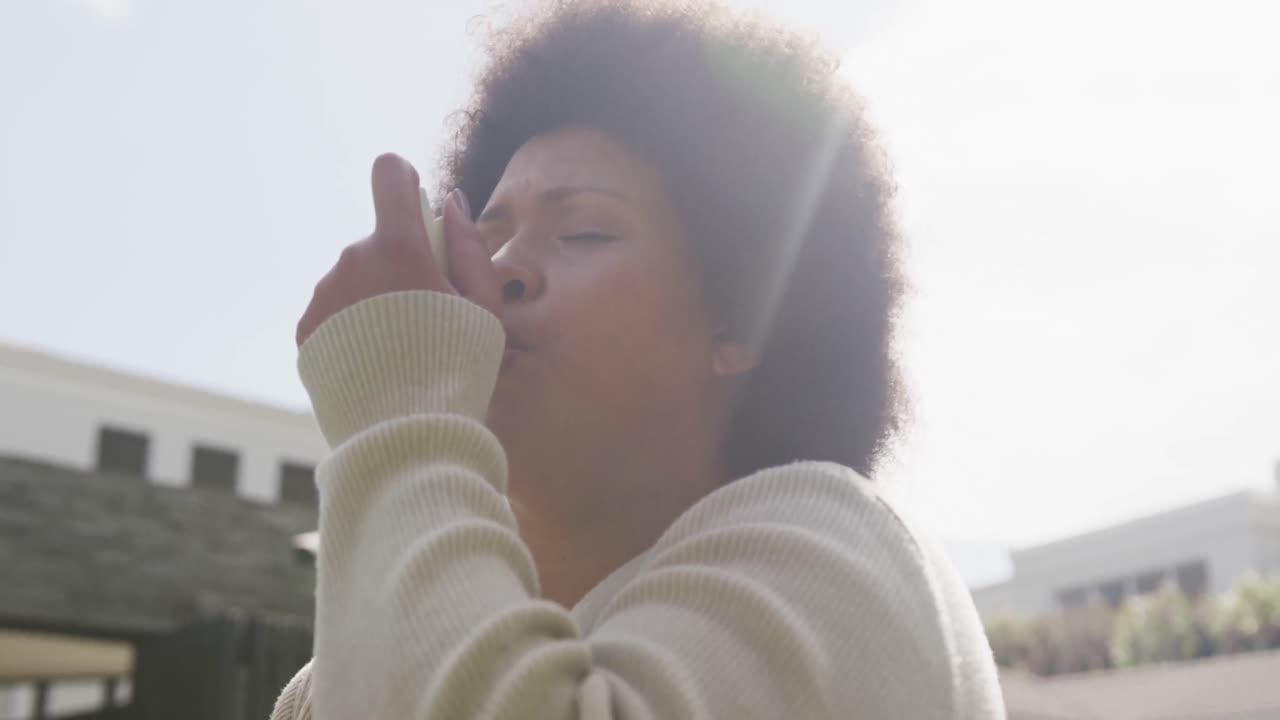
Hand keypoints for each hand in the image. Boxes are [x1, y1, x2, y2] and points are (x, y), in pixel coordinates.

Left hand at [296, 153, 501, 346]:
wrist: (405, 431)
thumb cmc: (457, 366)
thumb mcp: (484, 306)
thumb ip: (468, 246)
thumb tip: (449, 203)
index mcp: (398, 246)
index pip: (388, 174)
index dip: (404, 181)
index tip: (416, 205)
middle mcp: (352, 260)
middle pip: (377, 240)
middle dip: (398, 263)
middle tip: (424, 314)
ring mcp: (324, 294)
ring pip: (353, 278)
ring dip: (372, 297)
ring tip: (398, 347)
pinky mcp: (306, 329)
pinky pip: (332, 310)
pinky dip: (350, 326)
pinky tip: (373, 360)